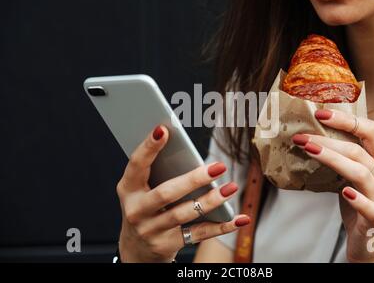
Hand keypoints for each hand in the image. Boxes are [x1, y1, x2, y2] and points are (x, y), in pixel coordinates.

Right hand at [117, 125, 249, 262]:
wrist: (136, 249)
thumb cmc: (145, 207)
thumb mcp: (142, 190)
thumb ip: (158, 171)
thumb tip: (186, 150)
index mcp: (128, 189)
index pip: (136, 165)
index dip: (149, 148)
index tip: (163, 130)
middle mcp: (137, 210)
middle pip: (166, 193)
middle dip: (193, 179)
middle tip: (218, 166)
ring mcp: (152, 230)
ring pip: (184, 213)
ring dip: (211, 201)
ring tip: (230, 188)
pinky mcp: (168, 244)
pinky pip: (199, 234)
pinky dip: (221, 226)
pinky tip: (239, 218)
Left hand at [292, 109, 373, 262]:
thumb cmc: (361, 205)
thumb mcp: (354, 176)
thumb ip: (341, 159)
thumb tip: (309, 139)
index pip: (370, 130)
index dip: (346, 119)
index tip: (320, 113)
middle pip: (358, 150)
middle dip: (328, 139)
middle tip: (301, 136)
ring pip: (360, 172)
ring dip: (332, 159)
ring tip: (309, 150)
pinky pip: (369, 206)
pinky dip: (357, 198)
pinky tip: (344, 191)